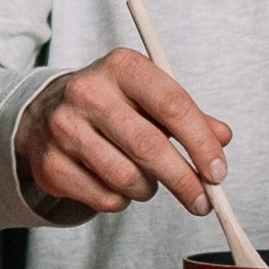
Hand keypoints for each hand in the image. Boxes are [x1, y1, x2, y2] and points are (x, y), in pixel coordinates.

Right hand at [21, 45, 226, 221]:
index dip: (201, 143)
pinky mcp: (51, 164)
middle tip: (203, 201)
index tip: (218, 173)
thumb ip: (188, 116)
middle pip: (149, 146)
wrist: (46, 114)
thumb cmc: (111, 105)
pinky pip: (105, 198)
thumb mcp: (149, 97)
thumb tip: (221, 137)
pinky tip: (116, 183)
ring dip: (148, 189)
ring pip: (127, 178)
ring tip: (147, 181)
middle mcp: (88, 92)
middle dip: (184, 181)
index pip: (172, 105)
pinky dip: (121, 199)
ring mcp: (64, 128)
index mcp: (121, 66)